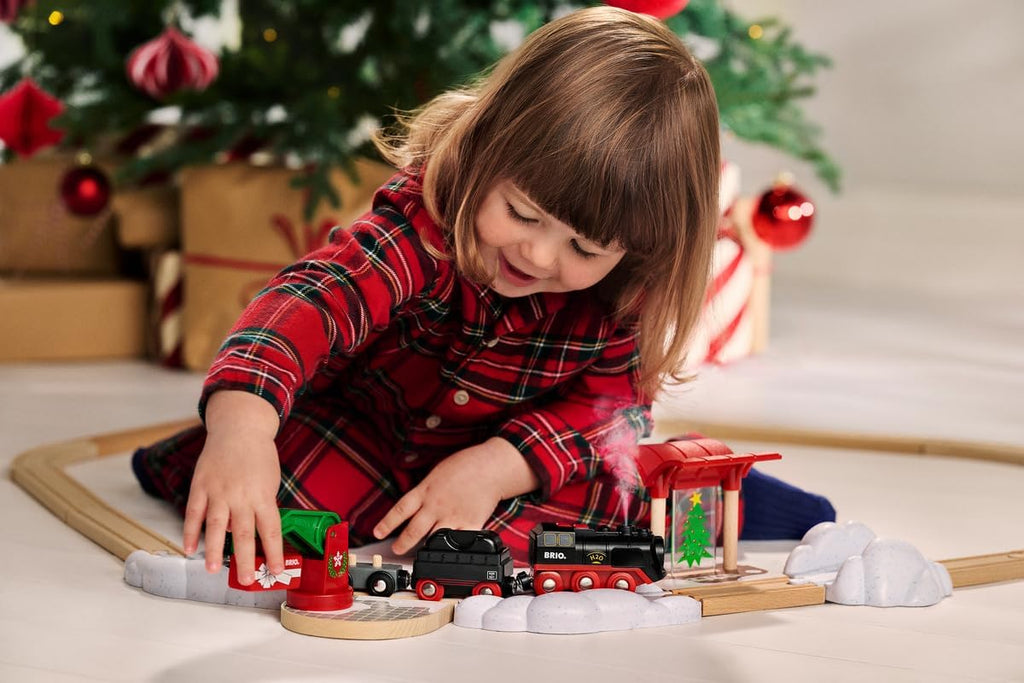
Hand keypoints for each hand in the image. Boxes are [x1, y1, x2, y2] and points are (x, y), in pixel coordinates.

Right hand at [182, 391, 282, 585]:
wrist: (240, 427)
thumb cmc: (259, 457)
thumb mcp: (269, 481)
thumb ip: (259, 507)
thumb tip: (239, 534)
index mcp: (263, 495)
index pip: (270, 530)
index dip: (273, 552)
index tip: (276, 571)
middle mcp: (241, 496)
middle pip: (243, 533)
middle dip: (245, 560)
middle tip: (247, 580)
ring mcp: (219, 491)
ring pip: (215, 526)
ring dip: (213, 550)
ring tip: (212, 570)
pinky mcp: (201, 485)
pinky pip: (194, 513)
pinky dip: (191, 531)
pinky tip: (189, 548)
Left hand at [372, 437, 538, 554]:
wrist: (491, 467)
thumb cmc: (466, 465)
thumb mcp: (437, 473)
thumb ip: (426, 490)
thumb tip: (416, 504)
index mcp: (426, 490)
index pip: (400, 510)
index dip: (386, 523)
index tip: (377, 533)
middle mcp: (436, 506)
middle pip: (414, 530)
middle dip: (402, 543)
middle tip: (396, 550)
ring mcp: (453, 516)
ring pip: (433, 539)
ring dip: (425, 549)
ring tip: (419, 555)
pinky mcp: (470, 524)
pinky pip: (458, 542)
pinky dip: (452, 548)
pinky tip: (448, 553)